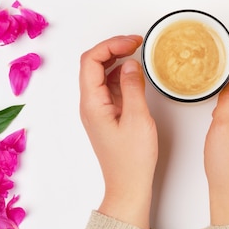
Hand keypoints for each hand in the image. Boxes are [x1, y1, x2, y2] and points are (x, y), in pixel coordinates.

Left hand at [79, 35, 157, 228]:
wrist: (128, 186)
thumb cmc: (132, 159)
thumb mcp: (138, 118)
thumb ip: (133, 87)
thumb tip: (130, 63)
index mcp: (92, 103)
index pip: (91, 60)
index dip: (111, 45)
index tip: (134, 42)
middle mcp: (90, 104)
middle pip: (93, 64)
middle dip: (113, 48)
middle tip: (137, 43)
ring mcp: (98, 110)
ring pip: (101, 75)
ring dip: (117, 60)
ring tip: (138, 54)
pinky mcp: (107, 115)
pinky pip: (110, 87)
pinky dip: (121, 75)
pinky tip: (137, 75)